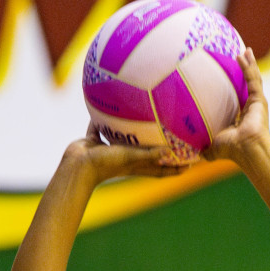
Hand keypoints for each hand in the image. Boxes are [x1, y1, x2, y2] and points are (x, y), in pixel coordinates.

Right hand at [67, 123, 190, 183]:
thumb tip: (170, 151)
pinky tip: (112, 102)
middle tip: (175, 133)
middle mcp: (126, 158)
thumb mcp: (129, 158)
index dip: (177, 167)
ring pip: (127, 139)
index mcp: (137, 166)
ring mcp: (111, 150)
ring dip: (136, 131)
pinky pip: (104, 126)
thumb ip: (148, 154)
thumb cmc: (104, 165)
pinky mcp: (96, 141)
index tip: (193, 161)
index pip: (162, 169)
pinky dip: (107, 118)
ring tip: (146, 114)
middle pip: (149, 153)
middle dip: (161, 146)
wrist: (76, 166)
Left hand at [204, 47, 269, 164]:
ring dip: (250, 64)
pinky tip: (242, 54)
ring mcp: (257, 103)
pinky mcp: (259, 99)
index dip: (237, 86)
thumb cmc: (232, 150)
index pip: (240, 97)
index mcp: (243, 117)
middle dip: (247, 70)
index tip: (231, 77)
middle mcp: (252, 108)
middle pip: (249, 84)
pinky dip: (248, 66)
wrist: (247, 150)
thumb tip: (197, 154)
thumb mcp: (215, 147)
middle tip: (242, 57)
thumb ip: (207, 148)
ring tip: (246, 51)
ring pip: (253, 78)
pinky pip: (252, 78)